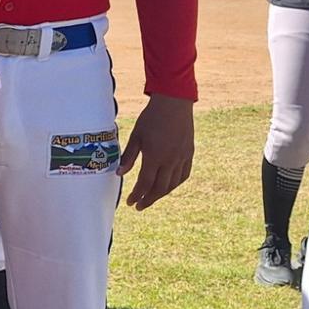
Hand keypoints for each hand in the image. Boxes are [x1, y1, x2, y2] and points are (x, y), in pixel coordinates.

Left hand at [118, 95, 194, 210]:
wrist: (174, 103)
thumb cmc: (151, 118)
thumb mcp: (136, 136)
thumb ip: (128, 156)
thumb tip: (119, 173)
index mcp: (155, 156)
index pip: (145, 183)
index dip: (137, 195)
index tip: (131, 203)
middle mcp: (170, 160)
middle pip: (160, 188)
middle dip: (148, 199)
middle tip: (139, 206)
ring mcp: (182, 157)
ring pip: (173, 184)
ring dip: (161, 194)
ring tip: (151, 197)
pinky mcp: (189, 153)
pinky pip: (184, 175)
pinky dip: (175, 184)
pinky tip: (168, 186)